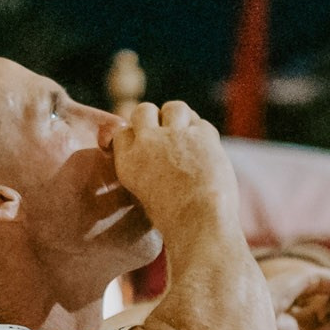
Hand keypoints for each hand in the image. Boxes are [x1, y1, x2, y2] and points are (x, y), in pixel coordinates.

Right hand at [109, 101, 234, 227]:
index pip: (122, 131)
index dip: (136, 134)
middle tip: (168, 132)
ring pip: (174, 107)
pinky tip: (207, 147)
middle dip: (155, 117)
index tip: (146, 141)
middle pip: (143, 110)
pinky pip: (201, 122)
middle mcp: (147, 142)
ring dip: (181, 117)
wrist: (200, 221)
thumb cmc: (175, 220)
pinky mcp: (202, 135)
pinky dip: (204, 132)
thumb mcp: (146, 196)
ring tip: (188, 134)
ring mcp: (174, 135)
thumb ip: (147, 172)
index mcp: (127, 161)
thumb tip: (159, 162)